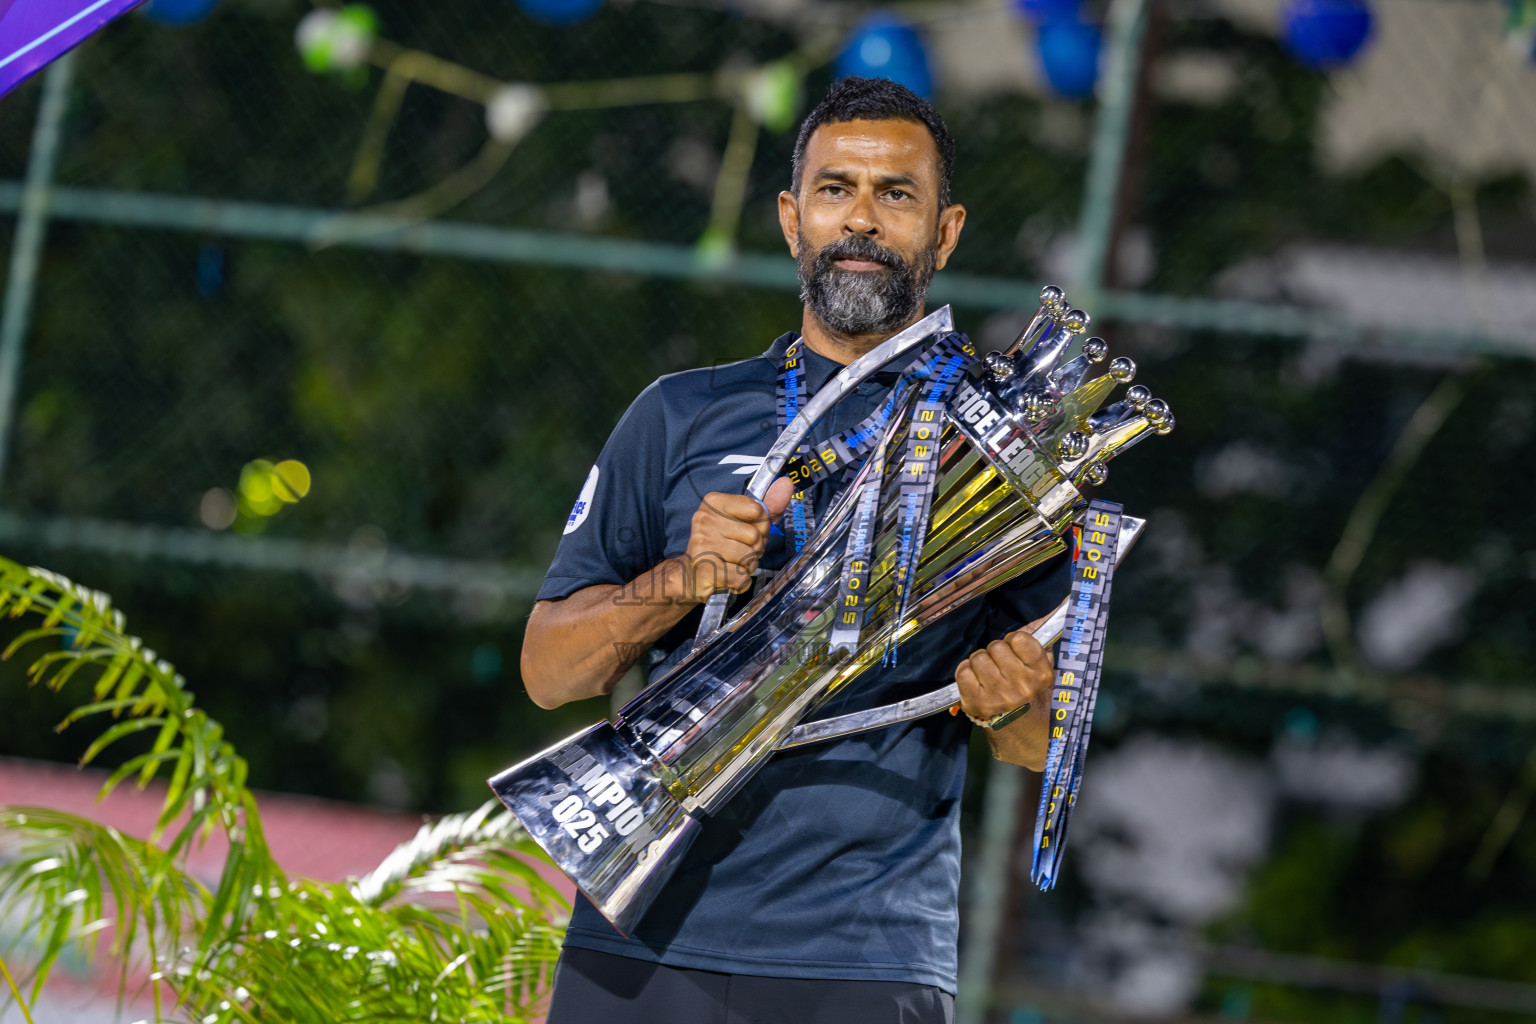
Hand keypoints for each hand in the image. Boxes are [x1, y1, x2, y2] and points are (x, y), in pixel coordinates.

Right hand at [682, 477, 793, 602]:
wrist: (692, 574)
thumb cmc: (725, 545)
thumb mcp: (747, 522)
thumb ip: (769, 506)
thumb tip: (787, 482)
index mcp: (715, 502)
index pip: (757, 510)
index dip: (760, 525)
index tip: (746, 531)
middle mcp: (705, 518)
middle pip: (754, 535)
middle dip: (755, 548)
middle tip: (739, 550)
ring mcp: (702, 543)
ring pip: (749, 556)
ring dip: (748, 565)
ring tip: (733, 563)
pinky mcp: (704, 567)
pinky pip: (741, 576)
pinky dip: (741, 580)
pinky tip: (728, 575)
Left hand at [954, 619, 1053, 724]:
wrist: (1018, 724)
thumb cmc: (1026, 687)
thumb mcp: (1041, 664)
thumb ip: (1043, 634)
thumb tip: (1062, 602)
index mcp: (1041, 674)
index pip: (1020, 639)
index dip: (1014, 640)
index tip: (1015, 649)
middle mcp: (1022, 687)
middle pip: (996, 646)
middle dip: (995, 651)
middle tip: (1000, 664)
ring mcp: (999, 697)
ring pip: (978, 657)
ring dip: (980, 661)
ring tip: (988, 673)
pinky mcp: (977, 704)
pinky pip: (963, 672)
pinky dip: (966, 672)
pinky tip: (976, 680)